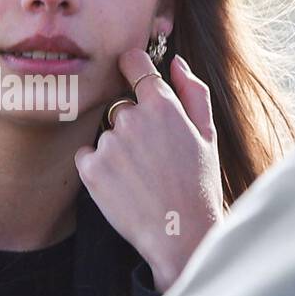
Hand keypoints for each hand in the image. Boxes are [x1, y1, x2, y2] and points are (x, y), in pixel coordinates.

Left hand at [74, 50, 225, 291]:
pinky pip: (87, 155)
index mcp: (162, 105)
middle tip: (152, 158)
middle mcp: (131, 118)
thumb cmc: (198, 185)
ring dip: (117, 149)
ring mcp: (108, 143)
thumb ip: (193, 93)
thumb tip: (177, 63)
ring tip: (141, 177)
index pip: (133, 61)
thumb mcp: (207, 135)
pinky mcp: (90, 168)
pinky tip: (122, 186)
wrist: (179, 234)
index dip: (131, 67)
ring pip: (106, 133)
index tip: (131, 75)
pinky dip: (98, 168)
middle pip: (120, 106)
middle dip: (132, 124)